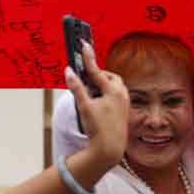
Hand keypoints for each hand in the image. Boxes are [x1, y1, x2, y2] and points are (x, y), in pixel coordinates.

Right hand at [65, 43, 128, 165]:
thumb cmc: (98, 128)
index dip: (88, 57)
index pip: (97, 70)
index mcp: (112, 90)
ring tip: (90, 90)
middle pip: (108, 76)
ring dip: (102, 83)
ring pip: (113, 85)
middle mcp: (121, 93)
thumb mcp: (84, 106)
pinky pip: (115, 93)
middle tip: (84, 77)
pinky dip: (106, 92)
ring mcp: (124, 101)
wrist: (110, 148)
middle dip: (96, 74)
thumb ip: (76, 87)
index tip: (84, 44)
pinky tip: (98, 100)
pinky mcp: (124, 109)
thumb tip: (69, 72)